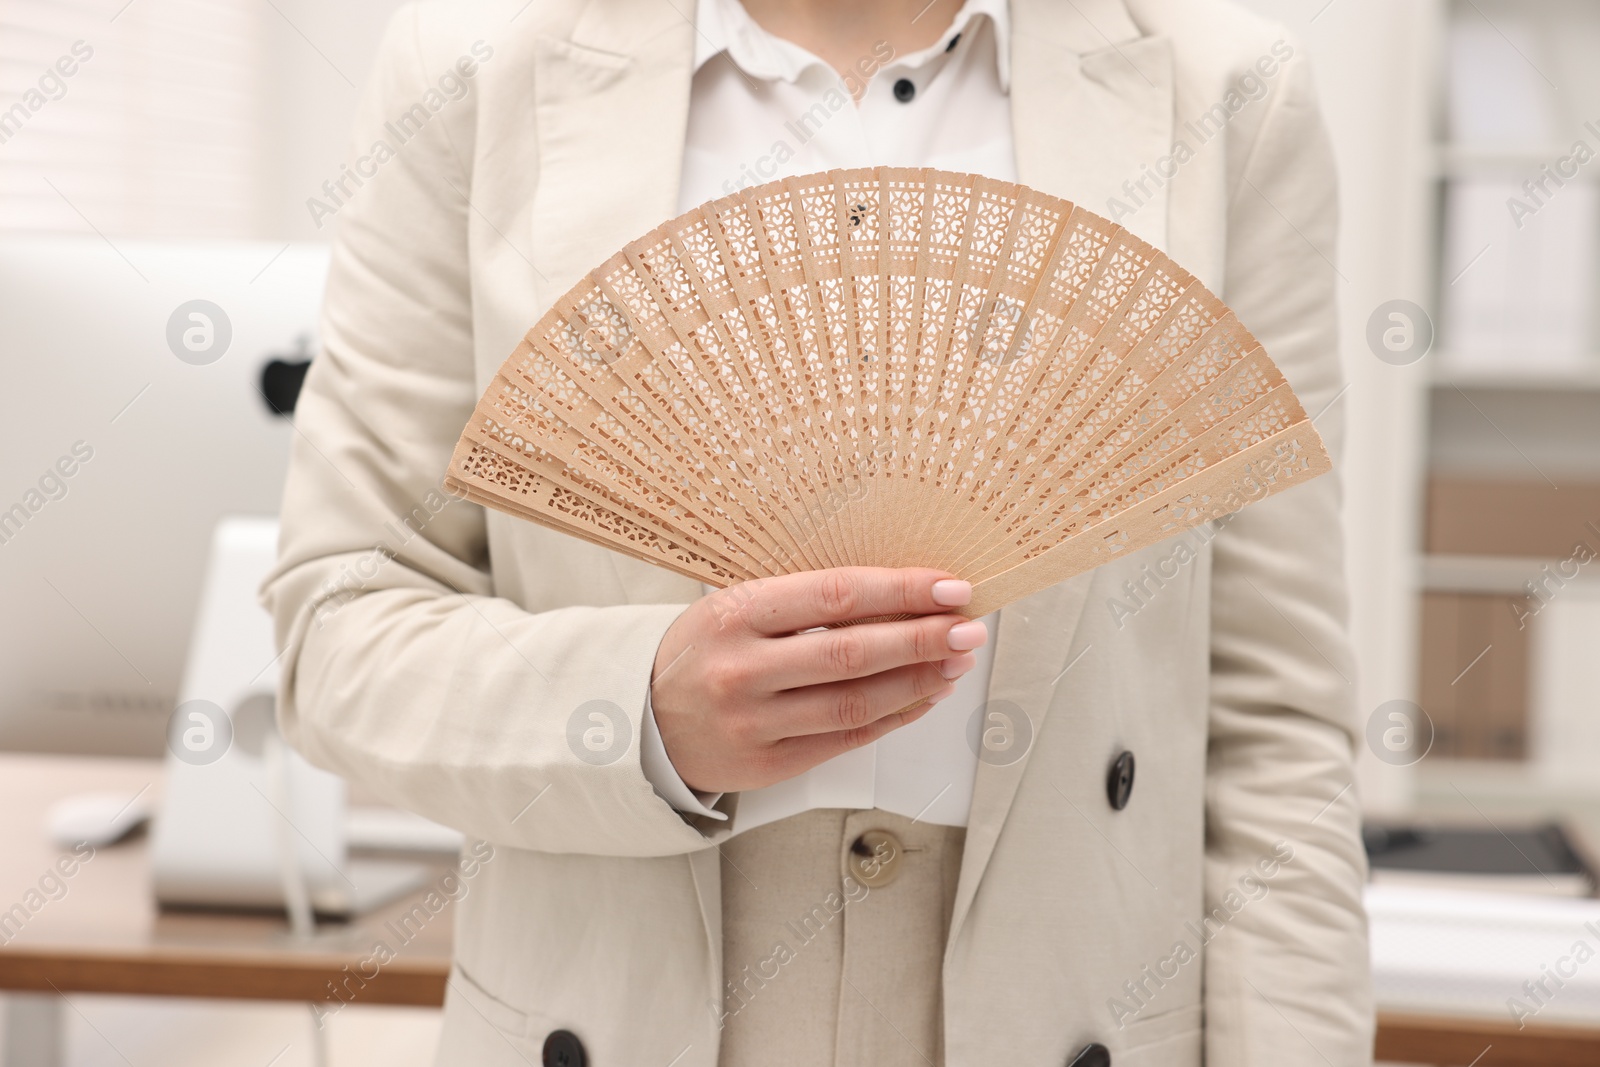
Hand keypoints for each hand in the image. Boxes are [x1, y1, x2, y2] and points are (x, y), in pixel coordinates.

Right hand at [649, 567, 986, 793]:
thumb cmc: (703, 652)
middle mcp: (742, 670)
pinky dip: (895, 715)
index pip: (834, 597)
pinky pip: (847, 740)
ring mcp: (754, 723)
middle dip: (923, 639)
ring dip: (919, 681)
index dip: (900, 591)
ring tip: (958, 661)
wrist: (644, 720)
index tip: (950, 586)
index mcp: (735, 614)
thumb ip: (804, 602)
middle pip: (852, 654)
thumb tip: (900, 593)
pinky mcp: (769, 765)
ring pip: (856, 703)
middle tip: (969, 627)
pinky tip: (926, 696)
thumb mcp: (736, 607)